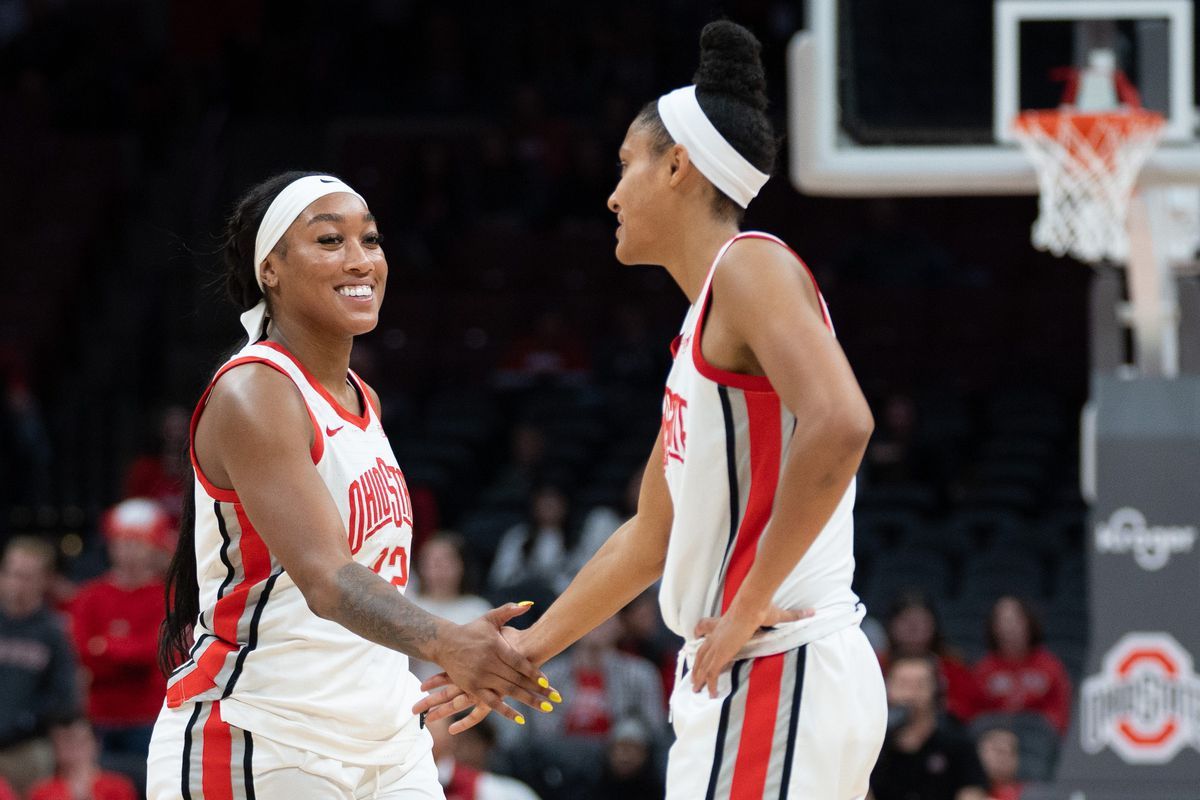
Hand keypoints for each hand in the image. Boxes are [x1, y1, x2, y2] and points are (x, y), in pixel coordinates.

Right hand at [426, 603, 557, 726]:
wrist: (444, 643)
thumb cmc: (471, 629)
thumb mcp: (490, 618)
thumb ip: (509, 610)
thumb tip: (529, 604)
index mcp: (495, 647)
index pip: (519, 663)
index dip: (534, 673)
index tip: (548, 682)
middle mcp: (489, 663)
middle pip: (518, 679)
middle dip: (538, 690)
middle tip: (556, 698)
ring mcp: (480, 677)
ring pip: (508, 691)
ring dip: (528, 701)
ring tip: (546, 708)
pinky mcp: (472, 687)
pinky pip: (491, 702)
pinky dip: (506, 711)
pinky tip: (521, 719)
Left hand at [690, 604, 813, 697]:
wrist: (753, 606)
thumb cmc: (762, 608)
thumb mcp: (777, 614)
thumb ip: (793, 615)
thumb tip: (812, 612)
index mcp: (725, 625)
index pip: (709, 632)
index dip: (703, 638)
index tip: (698, 643)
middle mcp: (717, 635)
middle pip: (701, 651)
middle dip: (697, 664)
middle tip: (694, 676)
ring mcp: (717, 644)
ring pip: (702, 663)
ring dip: (698, 676)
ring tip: (696, 688)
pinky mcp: (721, 653)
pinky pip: (711, 672)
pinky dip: (709, 683)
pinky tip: (710, 694)